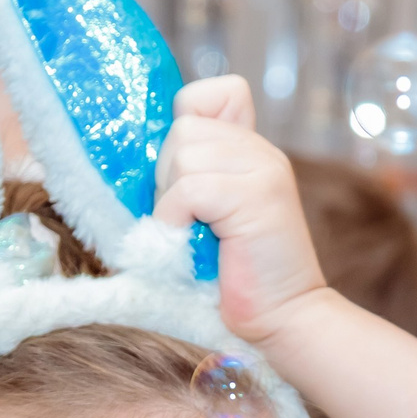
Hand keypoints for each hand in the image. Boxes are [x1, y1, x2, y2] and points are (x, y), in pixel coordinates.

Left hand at [151, 77, 327, 344]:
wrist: (283, 322)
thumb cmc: (236, 279)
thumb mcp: (209, 218)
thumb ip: (190, 180)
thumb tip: (132, 160)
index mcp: (251, 151)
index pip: (210, 95)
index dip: (186, 123)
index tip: (184, 177)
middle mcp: (260, 151)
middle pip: (182, 129)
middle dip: (167, 178)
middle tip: (189, 223)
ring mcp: (262, 169)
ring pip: (182, 154)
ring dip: (171, 202)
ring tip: (194, 237)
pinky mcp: (256, 196)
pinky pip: (188, 188)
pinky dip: (175, 220)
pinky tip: (189, 247)